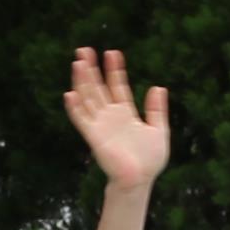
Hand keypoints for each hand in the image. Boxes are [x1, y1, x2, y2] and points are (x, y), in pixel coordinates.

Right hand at [63, 47, 172, 191]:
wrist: (140, 180)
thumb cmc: (150, 160)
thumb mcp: (159, 130)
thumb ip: (157, 109)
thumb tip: (158, 86)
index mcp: (126, 113)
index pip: (117, 86)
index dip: (115, 69)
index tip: (112, 52)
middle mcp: (110, 116)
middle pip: (98, 88)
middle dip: (92, 69)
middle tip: (84, 49)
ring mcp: (100, 125)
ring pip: (88, 98)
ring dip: (82, 81)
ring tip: (78, 62)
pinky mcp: (94, 137)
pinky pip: (82, 120)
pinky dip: (75, 108)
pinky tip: (70, 94)